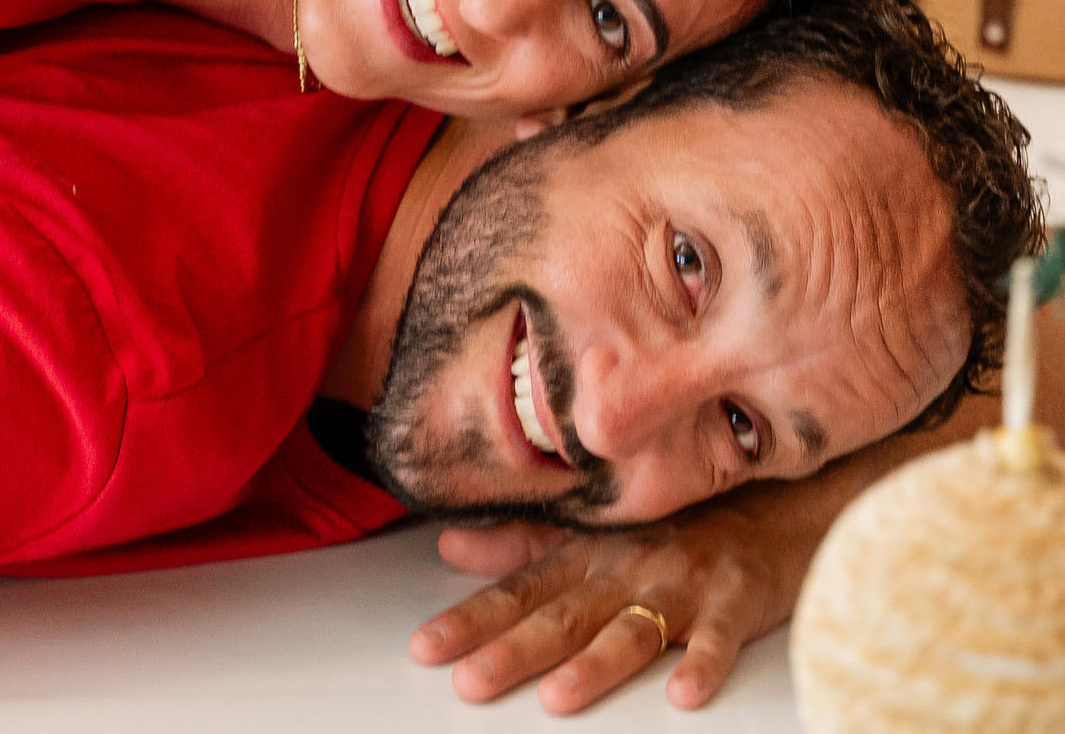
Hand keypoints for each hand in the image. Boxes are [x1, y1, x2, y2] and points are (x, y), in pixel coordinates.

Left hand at [410, 491, 815, 714]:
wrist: (773, 501)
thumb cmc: (680, 521)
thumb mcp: (597, 528)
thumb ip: (523, 541)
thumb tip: (450, 546)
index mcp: (591, 553)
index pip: (521, 591)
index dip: (473, 619)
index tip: (426, 647)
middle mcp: (628, 567)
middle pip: (564, 615)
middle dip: (514, 649)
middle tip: (470, 681)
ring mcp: (683, 583)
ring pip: (632, 630)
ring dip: (595, 666)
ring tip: (557, 698)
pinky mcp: (736, 601)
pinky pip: (720, 638)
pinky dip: (704, 663)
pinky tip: (685, 691)